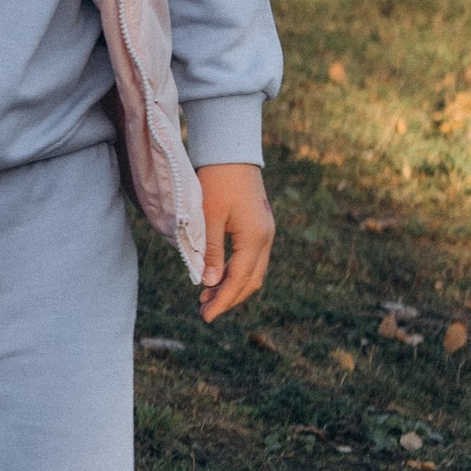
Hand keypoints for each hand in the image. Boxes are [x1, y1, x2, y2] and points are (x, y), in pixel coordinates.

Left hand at [196, 161, 274, 321]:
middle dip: (229, 298)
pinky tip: (218, 277)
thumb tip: (209, 283)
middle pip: (251, 281)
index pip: (239, 279)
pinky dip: (236, 273)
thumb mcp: (209, 217)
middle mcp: (266, 238)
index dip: (223, 300)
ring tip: (207, 298)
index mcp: (255, 238)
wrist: (232, 153)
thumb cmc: (217, 181)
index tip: (206, 317)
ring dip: (232, 287)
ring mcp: (266, 233)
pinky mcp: (260, 227)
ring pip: (254, 272)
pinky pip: (252, 260)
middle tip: (204, 312)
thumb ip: (210, 251)